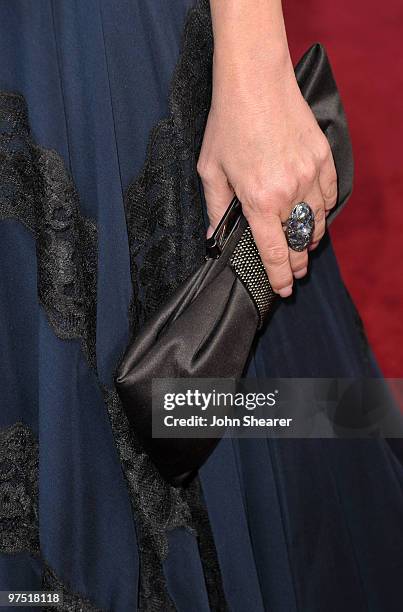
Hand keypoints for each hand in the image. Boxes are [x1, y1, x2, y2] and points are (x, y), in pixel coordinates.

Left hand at [197, 54, 337, 296]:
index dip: (279, 277)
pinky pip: (329, 195)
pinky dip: (323, 210)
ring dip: (311, 238)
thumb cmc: (229, 123)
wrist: (255, 80)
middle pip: (298, 242)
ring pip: (317, 221)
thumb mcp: (211, 170)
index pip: (274, 253)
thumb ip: (216, 208)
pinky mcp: (322, 157)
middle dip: (298, 263)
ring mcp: (310, 174)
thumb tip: (214, 236)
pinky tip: (315, 215)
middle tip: (296, 273)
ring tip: (306, 247)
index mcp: (259, 200)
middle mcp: (289, 192)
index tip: (283, 290)